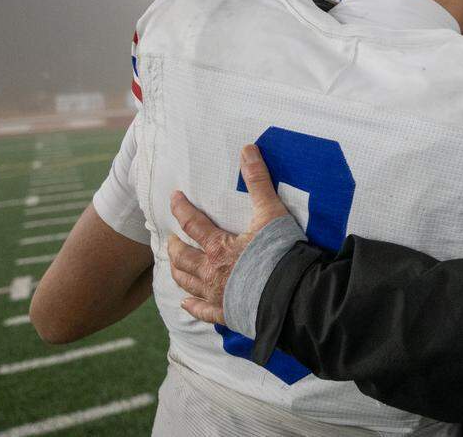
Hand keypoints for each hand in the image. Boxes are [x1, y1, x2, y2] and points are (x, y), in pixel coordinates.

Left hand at [167, 144, 290, 324]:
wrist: (290, 294)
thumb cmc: (280, 253)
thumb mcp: (271, 213)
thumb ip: (258, 182)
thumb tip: (247, 149)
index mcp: (218, 247)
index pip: (193, 224)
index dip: (182, 209)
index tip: (174, 198)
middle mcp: (211, 272)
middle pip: (183, 258)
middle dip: (176, 246)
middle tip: (171, 239)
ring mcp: (217, 296)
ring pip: (188, 283)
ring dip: (178, 273)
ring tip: (174, 266)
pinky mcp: (227, 314)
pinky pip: (203, 312)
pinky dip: (192, 307)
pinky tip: (185, 303)